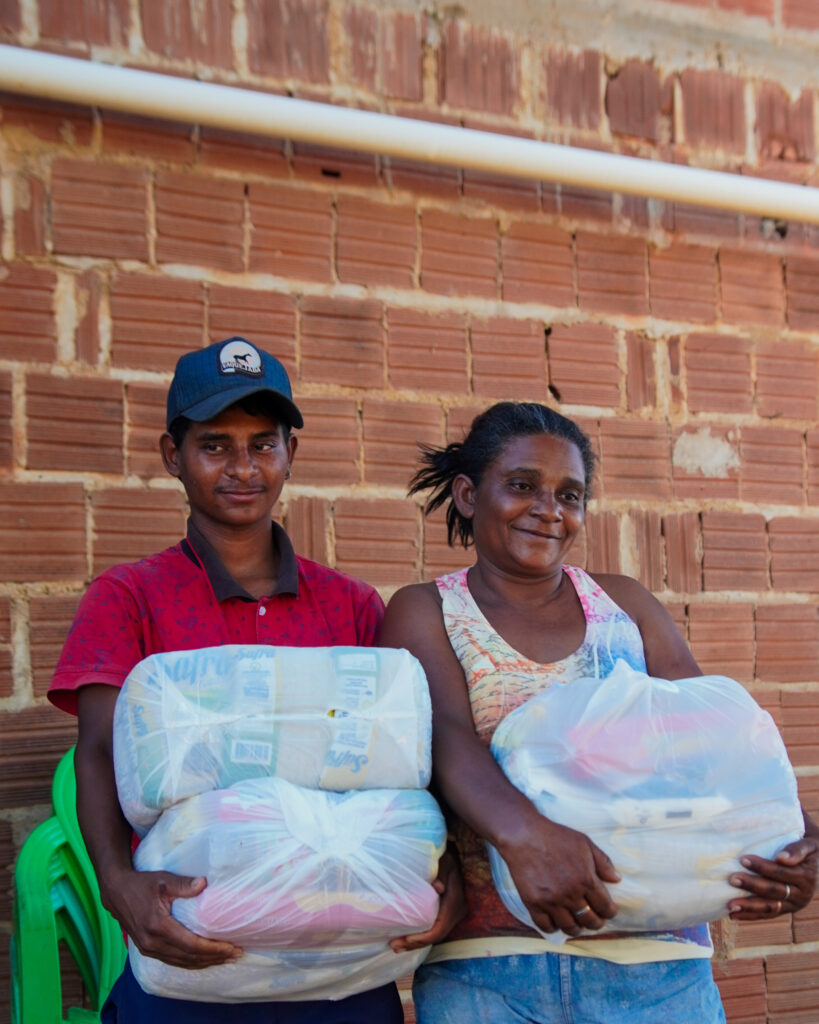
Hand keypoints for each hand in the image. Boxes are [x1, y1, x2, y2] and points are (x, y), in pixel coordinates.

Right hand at [103, 867, 242, 968]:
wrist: (116, 892)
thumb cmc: (141, 883)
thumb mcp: (163, 880)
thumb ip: (183, 884)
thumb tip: (204, 883)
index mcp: (158, 926)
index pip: (191, 944)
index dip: (213, 949)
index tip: (231, 947)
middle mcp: (152, 943)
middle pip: (189, 957)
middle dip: (214, 958)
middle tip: (235, 954)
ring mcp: (148, 949)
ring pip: (182, 963)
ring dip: (204, 963)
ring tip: (225, 959)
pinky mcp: (147, 950)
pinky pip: (173, 961)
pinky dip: (191, 963)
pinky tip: (204, 960)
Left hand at [389, 846, 466, 952]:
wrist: (454, 856)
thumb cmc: (445, 858)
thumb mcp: (443, 861)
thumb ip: (440, 872)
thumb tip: (438, 888)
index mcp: (455, 901)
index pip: (439, 928)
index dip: (423, 937)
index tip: (405, 939)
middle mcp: (457, 911)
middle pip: (436, 935)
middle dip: (415, 943)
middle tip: (394, 946)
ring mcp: (453, 914)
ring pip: (435, 934)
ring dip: (417, 942)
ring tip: (397, 946)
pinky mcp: (448, 913)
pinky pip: (435, 928)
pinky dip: (421, 935)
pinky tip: (407, 938)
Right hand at [501, 817, 619, 936]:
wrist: (525, 836)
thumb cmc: (556, 837)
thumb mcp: (584, 843)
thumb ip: (603, 862)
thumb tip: (617, 879)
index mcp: (586, 880)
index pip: (605, 907)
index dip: (610, 912)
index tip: (609, 911)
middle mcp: (571, 895)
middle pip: (590, 921)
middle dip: (596, 923)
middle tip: (595, 920)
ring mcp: (552, 902)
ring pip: (570, 927)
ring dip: (577, 928)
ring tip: (577, 923)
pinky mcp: (534, 904)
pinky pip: (547, 927)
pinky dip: (554, 928)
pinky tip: (556, 922)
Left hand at [728, 837, 818, 920]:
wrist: (817, 862)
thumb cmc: (808, 849)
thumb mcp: (809, 845)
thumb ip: (797, 849)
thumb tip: (782, 858)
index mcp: (806, 877)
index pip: (780, 872)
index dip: (762, 867)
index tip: (743, 859)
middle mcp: (801, 894)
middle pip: (773, 890)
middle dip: (751, 885)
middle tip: (731, 879)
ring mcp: (793, 905)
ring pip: (769, 907)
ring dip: (749, 906)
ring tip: (730, 905)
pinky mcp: (785, 910)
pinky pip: (767, 914)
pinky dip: (750, 915)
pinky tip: (733, 915)